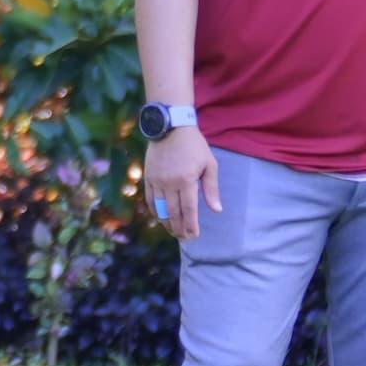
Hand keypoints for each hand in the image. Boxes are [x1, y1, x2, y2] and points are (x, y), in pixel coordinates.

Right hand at [142, 128, 221, 242]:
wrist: (170, 127)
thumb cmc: (194, 145)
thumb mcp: (209, 164)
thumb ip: (211, 189)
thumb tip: (216, 210)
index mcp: (187, 180)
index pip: (188, 210)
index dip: (191, 225)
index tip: (194, 236)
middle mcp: (170, 183)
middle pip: (173, 213)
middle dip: (179, 228)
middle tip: (184, 238)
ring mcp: (157, 180)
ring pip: (160, 209)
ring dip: (166, 223)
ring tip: (173, 232)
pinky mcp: (148, 177)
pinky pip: (150, 199)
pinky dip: (155, 211)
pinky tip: (160, 218)